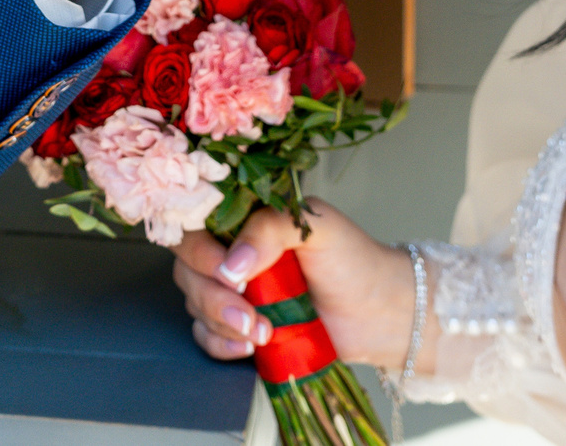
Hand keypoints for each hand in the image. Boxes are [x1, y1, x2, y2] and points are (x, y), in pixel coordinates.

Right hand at [172, 201, 412, 365]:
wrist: (378, 313)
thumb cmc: (352, 260)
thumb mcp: (315, 226)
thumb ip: (270, 229)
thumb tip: (230, 265)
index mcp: (244, 218)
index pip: (194, 222)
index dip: (197, 249)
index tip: (225, 271)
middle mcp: (231, 252)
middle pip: (188, 270)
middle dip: (213, 297)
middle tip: (250, 313)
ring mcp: (233, 291)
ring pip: (195, 304)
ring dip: (222, 323)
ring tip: (263, 333)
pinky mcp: (239, 326)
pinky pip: (206, 335)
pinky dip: (220, 343)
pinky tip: (249, 347)